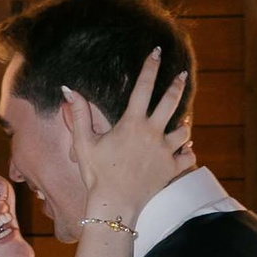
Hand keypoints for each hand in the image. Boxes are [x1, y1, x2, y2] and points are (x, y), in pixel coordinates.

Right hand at [64, 46, 194, 223]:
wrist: (115, 204)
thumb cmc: (97, 174)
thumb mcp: (84, 143)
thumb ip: (79, 114)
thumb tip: (68, 90)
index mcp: (132, 123)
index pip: (143, 87)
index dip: (150, 66)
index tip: (157, 51)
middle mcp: (153, 134)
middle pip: (171, 102)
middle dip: (176, 85)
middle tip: (181, 74)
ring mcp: (165, 152)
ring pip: (183, 131)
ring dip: (183, 124)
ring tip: (182, 121)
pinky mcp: (172, 169)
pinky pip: (187, 157)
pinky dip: (187, 152)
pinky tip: (186, 149)